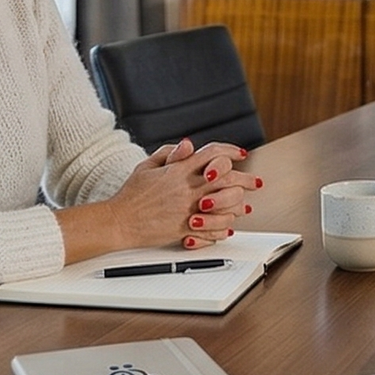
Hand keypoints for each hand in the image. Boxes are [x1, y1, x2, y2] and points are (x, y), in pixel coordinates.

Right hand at [59, 138, 261, 260]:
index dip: (230, 152)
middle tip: (256, 183)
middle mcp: (187, 188)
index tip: (241, 155)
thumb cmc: (131, 195)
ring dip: (238, 206)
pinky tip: (228, 226)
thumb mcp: (146, 166)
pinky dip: (223, 228)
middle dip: (246, 180)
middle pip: (227, 179)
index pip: (212, 154)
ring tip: (244, 207)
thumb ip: (169, 153)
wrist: (119, 221)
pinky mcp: (185, 228)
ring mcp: (187, 209)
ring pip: (225, 205)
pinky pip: (212, 229)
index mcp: (178, 170)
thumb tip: (188, 145)